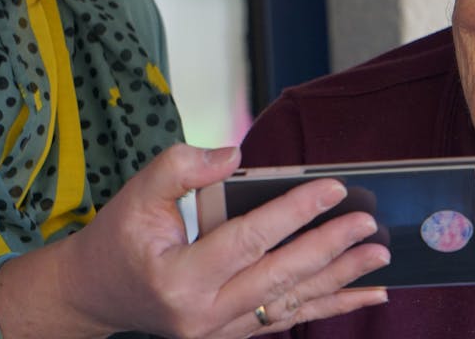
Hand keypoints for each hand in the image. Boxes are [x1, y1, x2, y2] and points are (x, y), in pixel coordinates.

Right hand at [0, 143, 388, 338]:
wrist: (95, 295)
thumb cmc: (118, 239)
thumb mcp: (136, 193)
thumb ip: (182, 166)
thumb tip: (236, 155)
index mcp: (179, 277)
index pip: (249, 239)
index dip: (294, 211)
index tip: (333, 187)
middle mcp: (203, 314)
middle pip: (280, 276)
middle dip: (330, 248)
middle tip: (368, 224)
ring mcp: (219, 331)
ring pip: (290, 303)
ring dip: (340, 281)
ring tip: (379, 260)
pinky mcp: (230, 334)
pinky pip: (285, 319)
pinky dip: (325, 306)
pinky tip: (360, 296)